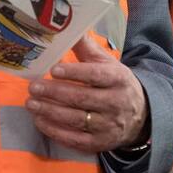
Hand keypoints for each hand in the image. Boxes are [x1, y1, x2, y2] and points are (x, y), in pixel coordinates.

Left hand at [26, 34, 147, 153]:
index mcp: (118, 79)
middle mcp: (115, 103)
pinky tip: (39, 121)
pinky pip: (74, 139)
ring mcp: (107, 126)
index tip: (53, 70)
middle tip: (33, 87)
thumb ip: (88, 49)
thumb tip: (68, 28)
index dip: (74, 73)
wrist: (141, 116)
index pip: (95, 76)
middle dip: (54, 93)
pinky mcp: (99, 143)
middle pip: (81, 98)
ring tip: (30, 103)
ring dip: (49, 112)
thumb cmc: (117, 84)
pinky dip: (54, 131)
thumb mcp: (108, 64)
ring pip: (75, 119)